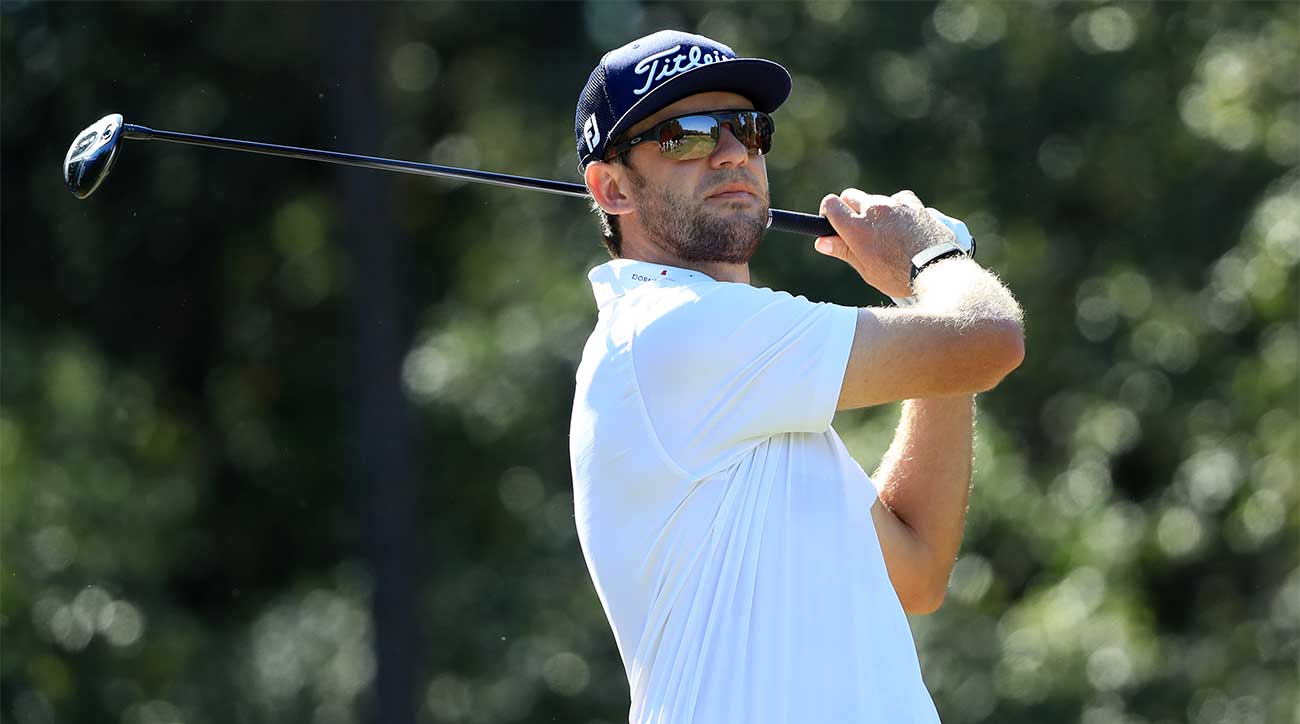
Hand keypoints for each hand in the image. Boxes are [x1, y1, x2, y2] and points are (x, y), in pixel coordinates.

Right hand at [814, 189, 955, 297]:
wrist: (936, 270)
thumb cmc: (898, 276)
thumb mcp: (866, 269)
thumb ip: (843, 250)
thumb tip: (821, 242)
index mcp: (857, 228)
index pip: (831, 204)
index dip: (829, 212)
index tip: (832, 221)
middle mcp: (874, 210)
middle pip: (850, 196)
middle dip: (849, 209)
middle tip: (859, 230)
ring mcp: (895, 205)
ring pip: (874, 199)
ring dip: (874, 211)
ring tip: (885, 234)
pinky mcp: (913, 204)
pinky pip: (898, 199)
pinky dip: (897, 208)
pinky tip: (902, 224)